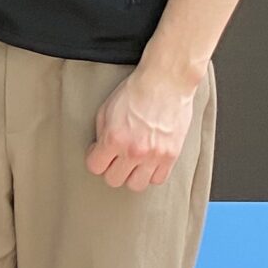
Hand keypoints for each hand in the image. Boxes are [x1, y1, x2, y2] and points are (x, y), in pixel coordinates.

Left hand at [85, 62, 200, 191]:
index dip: (95, 159)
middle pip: (114, 180)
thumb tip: (99, 150)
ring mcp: (154, 155)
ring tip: (133, 162)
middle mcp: (134, 151)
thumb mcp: (106, 110)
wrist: (165, 82)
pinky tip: (148, 162)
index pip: (95, 167)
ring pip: (136, 185)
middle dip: (111, 168)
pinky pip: (158, 179)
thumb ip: (101, 134)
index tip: (99, 152)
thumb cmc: (136, 92)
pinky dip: (152, 173)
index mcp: (114, 139)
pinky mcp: (171, 155)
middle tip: (116, 157)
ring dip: (131, 175)